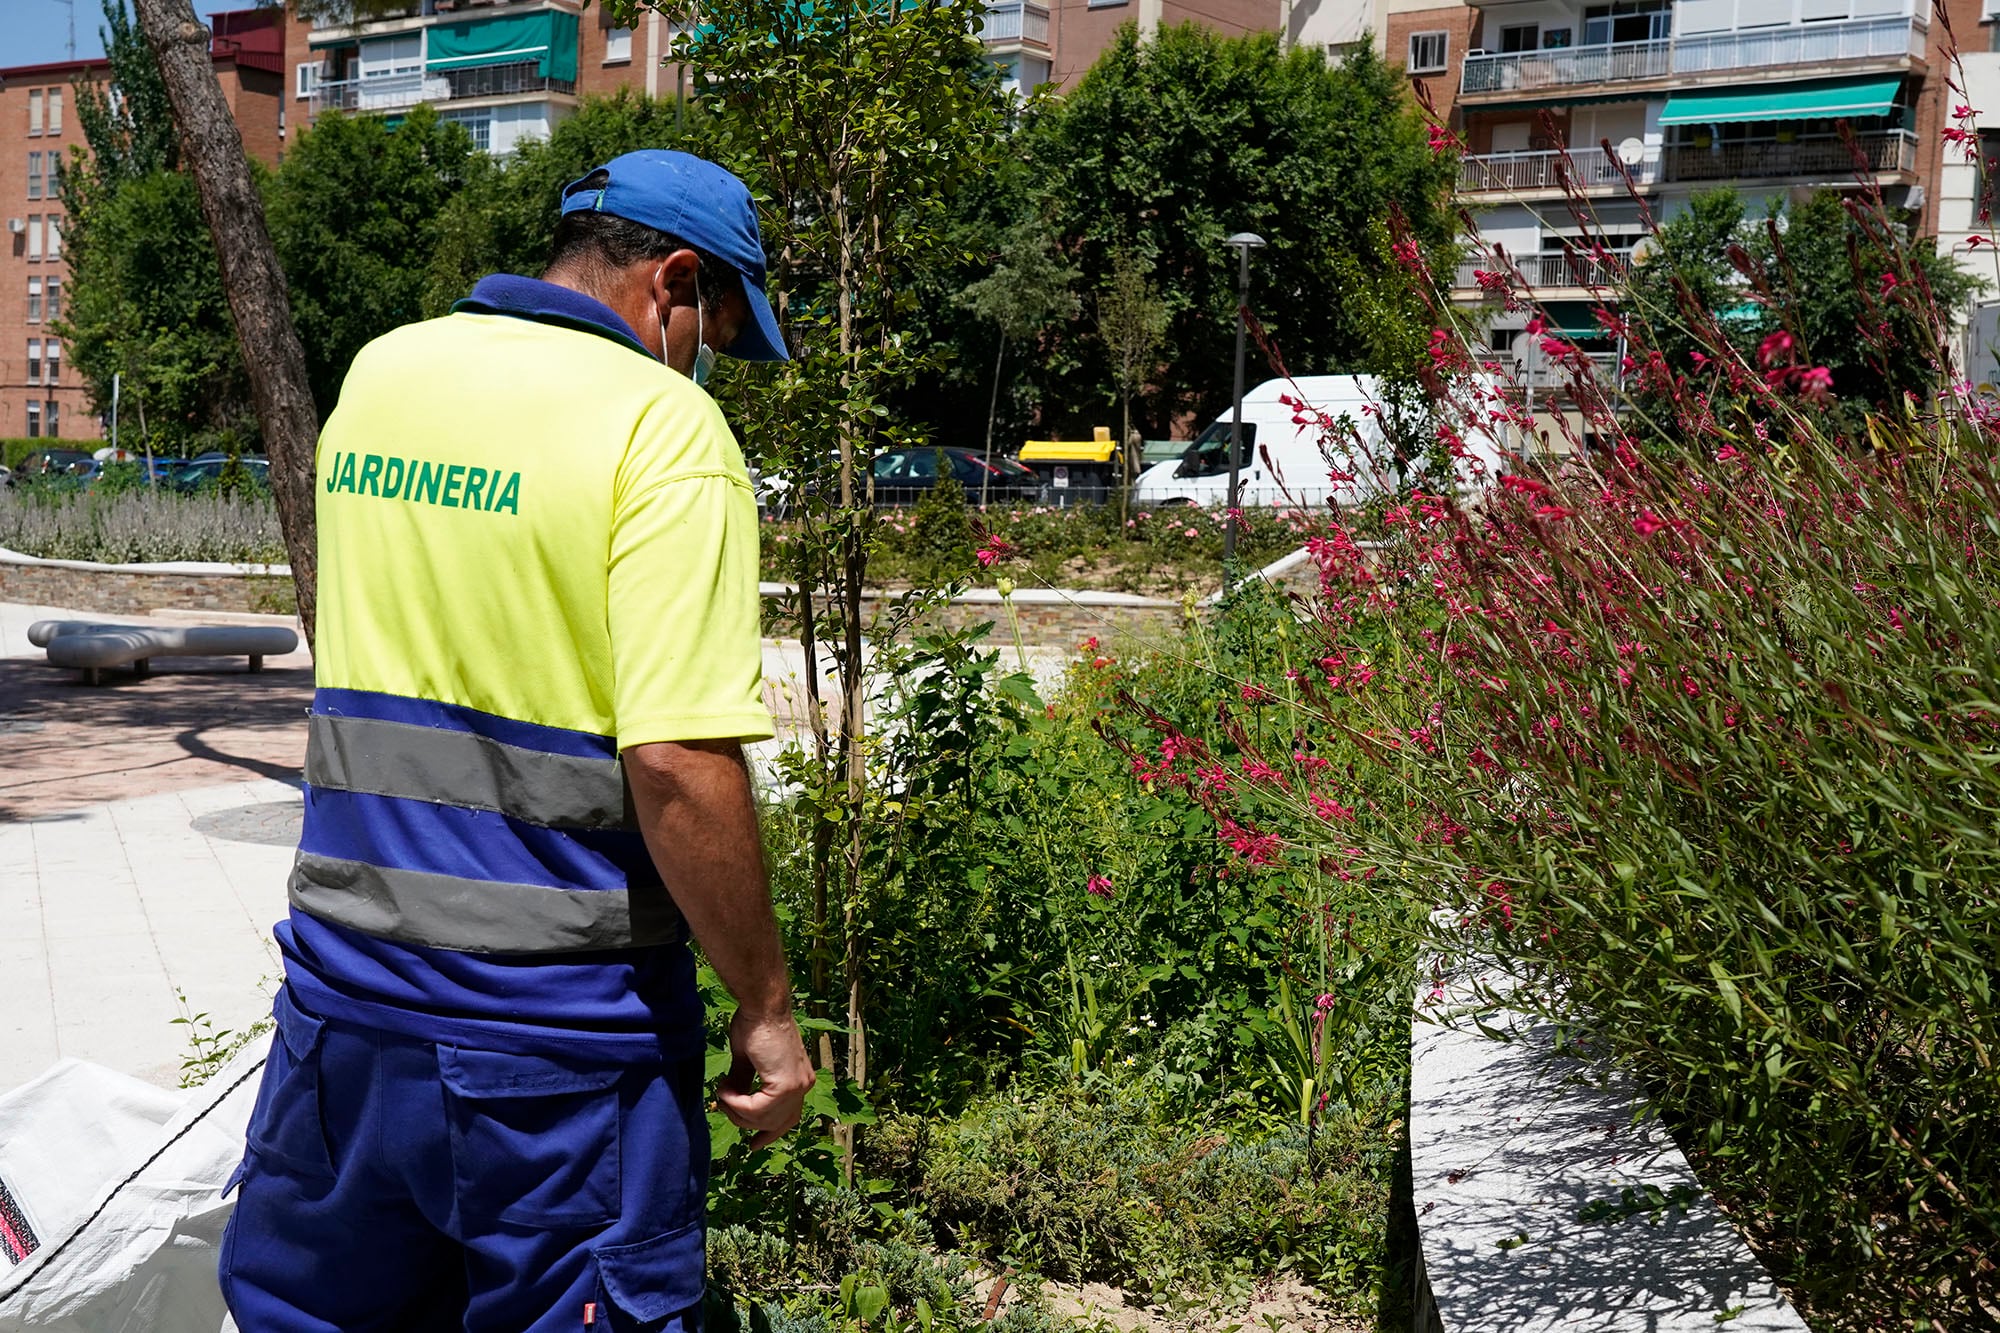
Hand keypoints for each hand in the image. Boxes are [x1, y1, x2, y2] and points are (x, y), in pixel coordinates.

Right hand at [714, 1007, 812, 1151]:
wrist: (761, 1006)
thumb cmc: (755, 1024)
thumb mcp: (748, 1061)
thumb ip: (745, 1084)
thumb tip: (730, 1102)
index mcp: (799, 1080)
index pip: (788, 1119)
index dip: (770, 1134)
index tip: (753, 1145)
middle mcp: (803, 1086)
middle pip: (775, 1124)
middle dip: (745, 1122)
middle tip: (724, 1106)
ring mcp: (797, 1087)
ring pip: (763, 1120)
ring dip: (737, 1110)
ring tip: (722, 1092)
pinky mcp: (785, 1086)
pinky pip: (755, 1109)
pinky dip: (736, 1103)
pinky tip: (724, 1089)